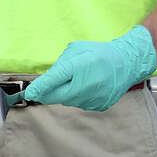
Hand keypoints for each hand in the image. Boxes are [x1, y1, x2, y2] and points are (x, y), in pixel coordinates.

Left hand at [24, 25, 156, 111]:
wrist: (127, 63)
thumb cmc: (99, 53)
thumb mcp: (76, 50)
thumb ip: (60, 64)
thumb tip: (48, 79)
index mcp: (78, 67)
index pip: (53, 81)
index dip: (39, 88)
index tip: (29, 93)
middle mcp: (85, 86)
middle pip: (56, 96)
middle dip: (47, 93)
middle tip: (43, 88)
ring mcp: (93, 99)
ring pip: (67, 101)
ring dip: (65, 93)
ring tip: (78, 80)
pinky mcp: (99, 106)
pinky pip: (80, 103)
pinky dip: (77, 97)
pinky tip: (87, 86)